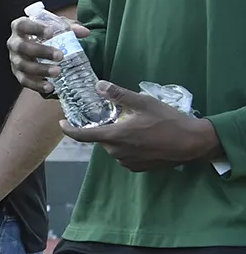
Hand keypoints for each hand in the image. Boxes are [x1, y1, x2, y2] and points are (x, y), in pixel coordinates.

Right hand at [8, 16, 76, 95]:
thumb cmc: (47, 33)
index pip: (23, 25)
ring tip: (58, 72)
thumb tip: (85, 32)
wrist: (37, 46)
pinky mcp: (18, 73)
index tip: (51, 32)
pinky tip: (50, 87)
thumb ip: (69, 27)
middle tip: (60, 56)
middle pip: (23, 47)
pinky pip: (24, 81)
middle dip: (41, 52)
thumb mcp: (57, 26)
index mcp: (20, 27)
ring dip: (40, 69)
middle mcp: (14, 43)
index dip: (35, 28)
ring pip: (23, 65)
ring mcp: (14, 59)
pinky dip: (36, 85)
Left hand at [63, 81, 223, 171]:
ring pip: (114, 147)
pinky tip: (144, 139)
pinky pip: (125, 156)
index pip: (82, 135)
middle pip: (102, 138)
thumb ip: (120, 95)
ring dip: (119, 138)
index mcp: (115, 136)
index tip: (62, 123)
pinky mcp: (137, 168)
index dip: (69, 130)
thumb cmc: (168, 121)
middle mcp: (117, 152)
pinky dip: (129, 147)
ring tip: (138, 127)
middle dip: (107, 128)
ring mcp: (127, 162)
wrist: (192, 144)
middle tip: (123, 117)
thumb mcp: (144, 102)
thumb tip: (99, 85)